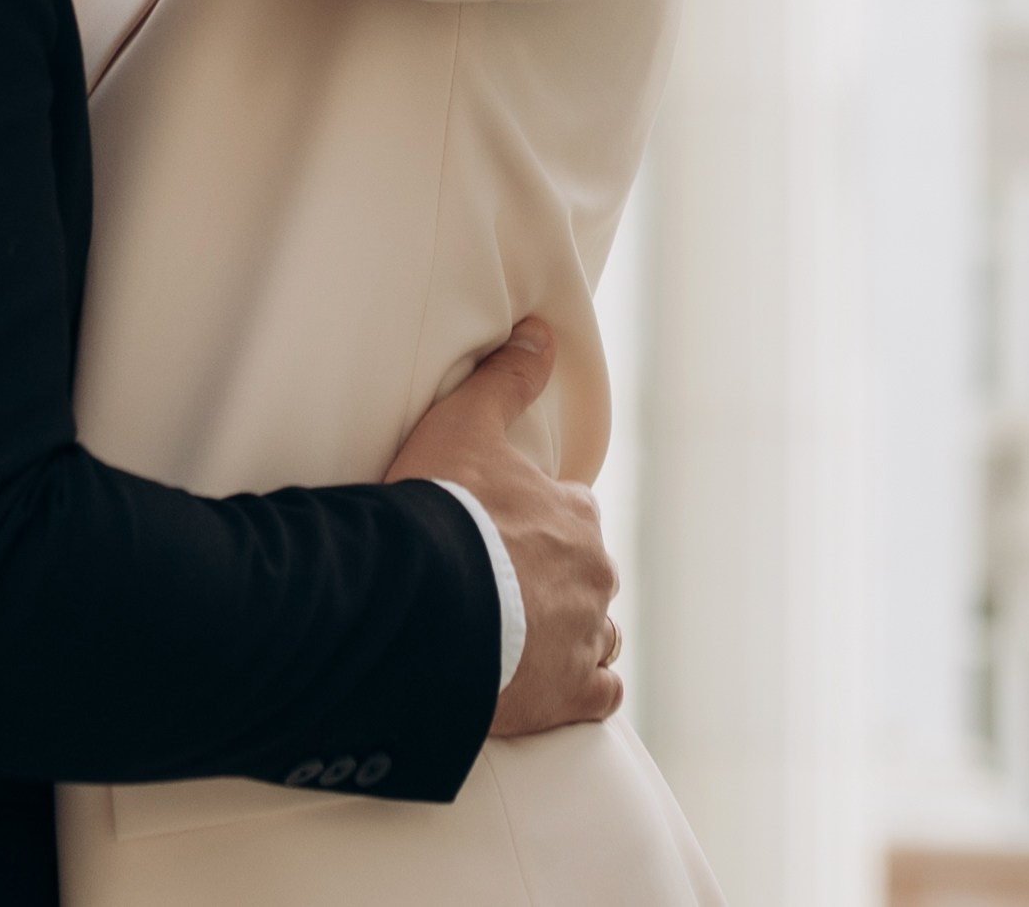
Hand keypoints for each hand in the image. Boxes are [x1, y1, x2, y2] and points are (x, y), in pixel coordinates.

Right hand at [383, 321, 620, 739]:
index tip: (507, 531)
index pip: (573, 513)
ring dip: (573, 633)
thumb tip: (540, 331)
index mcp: (576, 516)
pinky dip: (584, 689)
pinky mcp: (572, 696)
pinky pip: (600, 694)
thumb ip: (505, 379)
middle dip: (560, 579)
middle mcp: (595, 577)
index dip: (539, 520)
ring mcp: (586, 639)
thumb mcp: (465, 426)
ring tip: (526, 636)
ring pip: (598, 634)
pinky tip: (554, 685)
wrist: (428, 605)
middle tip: (508, 586)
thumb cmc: (445, 510)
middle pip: (589, 576)